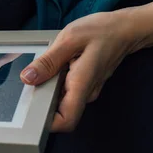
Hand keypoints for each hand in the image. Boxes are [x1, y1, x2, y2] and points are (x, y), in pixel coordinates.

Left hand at [20, 11, 140, 131]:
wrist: (125, 29)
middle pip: (61, 111)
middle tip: (33, 78)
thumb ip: (48, 61)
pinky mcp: (87, 83)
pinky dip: (58, 80)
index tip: (32, 109)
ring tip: (46, 66)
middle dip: (44, 99)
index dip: (48, 123)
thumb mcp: (69, 39)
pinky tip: (57, 63)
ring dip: (51, 87)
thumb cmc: (101, 31)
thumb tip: (27, 78)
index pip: (67, 121)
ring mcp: (88, 90)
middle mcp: (86, 93)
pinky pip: (68, 89)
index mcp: (81, 84)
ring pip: (63, 99)